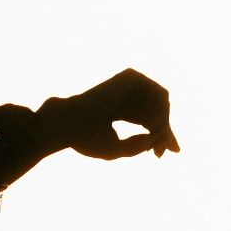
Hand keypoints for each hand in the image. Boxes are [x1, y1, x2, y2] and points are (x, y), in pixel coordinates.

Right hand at [38, 69, 179, 159]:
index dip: (157, 135)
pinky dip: (161, 113)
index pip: (145, 119)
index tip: (162, 153)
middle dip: (163, 132)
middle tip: (160, 153)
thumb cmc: (85, 138)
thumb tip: (158, 140)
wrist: (67, 123)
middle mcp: (124, 94)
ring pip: (161, 104)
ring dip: (162, 125)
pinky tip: (151, 127)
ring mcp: (128, 84)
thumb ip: (139, 145)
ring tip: (151, 141)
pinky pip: (161, 95)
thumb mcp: (117, 149)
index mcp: (117, 108)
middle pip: (155, 112)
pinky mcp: (132, 77)